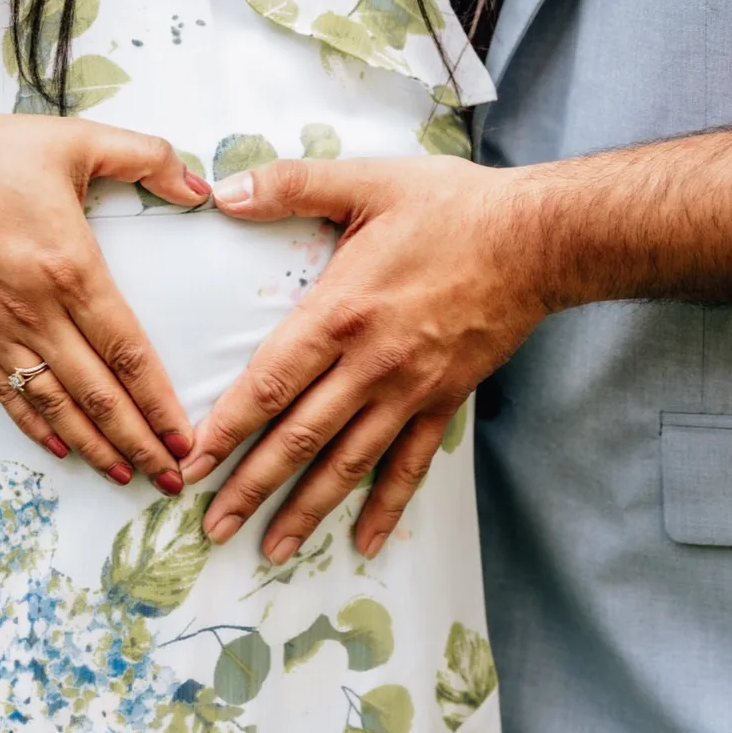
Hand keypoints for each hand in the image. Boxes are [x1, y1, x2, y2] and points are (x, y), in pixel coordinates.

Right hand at [0, 110, 209, 487]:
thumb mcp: (79, 141)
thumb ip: (148, 158)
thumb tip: (200, 188)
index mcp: (72, 269)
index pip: (127, 353)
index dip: (159, 402)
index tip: (186, 438)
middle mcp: (35, 311)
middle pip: (97, 394)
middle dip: (138, 442)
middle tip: (172, 478)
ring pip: (54, 405)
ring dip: (94, 447)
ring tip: (128, 476)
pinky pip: (6, 394)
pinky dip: (37, 427)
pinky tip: (64, 450)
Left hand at [180, 155, 548, 555]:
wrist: (538, 239)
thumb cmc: (453, 207)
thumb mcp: (367, 182)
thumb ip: (291, 185)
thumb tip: (224, 191)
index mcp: (341, 313)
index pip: (271, 383)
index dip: (228, 427)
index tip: (193, 462)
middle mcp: (371, 364)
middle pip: (300, 439)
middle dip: (251, 487)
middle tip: (211, 526)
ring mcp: (410, 391)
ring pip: (348, 465)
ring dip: (307, 511)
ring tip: (272, 551)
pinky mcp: (444, 402)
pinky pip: (410, 466)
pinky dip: (386, 508)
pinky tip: (365, 543)